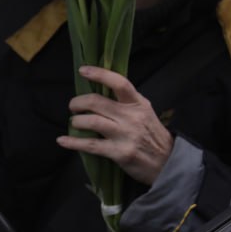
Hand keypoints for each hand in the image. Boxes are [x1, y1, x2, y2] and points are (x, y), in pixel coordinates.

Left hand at [57, 65, 173, 185]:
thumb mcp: (145, 112)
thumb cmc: (152, 135)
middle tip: (74, 107)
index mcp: (138, 103)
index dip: (100, 74)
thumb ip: (127, 103)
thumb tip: (101, 92)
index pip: (119, 83)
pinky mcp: (118, 152)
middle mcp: (131, 117)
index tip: (84, 70)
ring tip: (75, 124)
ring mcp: (125, 135)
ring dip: (76, 122)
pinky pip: (90, 145)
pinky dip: (72, 142)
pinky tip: (63, 141)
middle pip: (97, 102)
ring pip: (91, 121)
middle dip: (78, 103)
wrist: (167, 161)